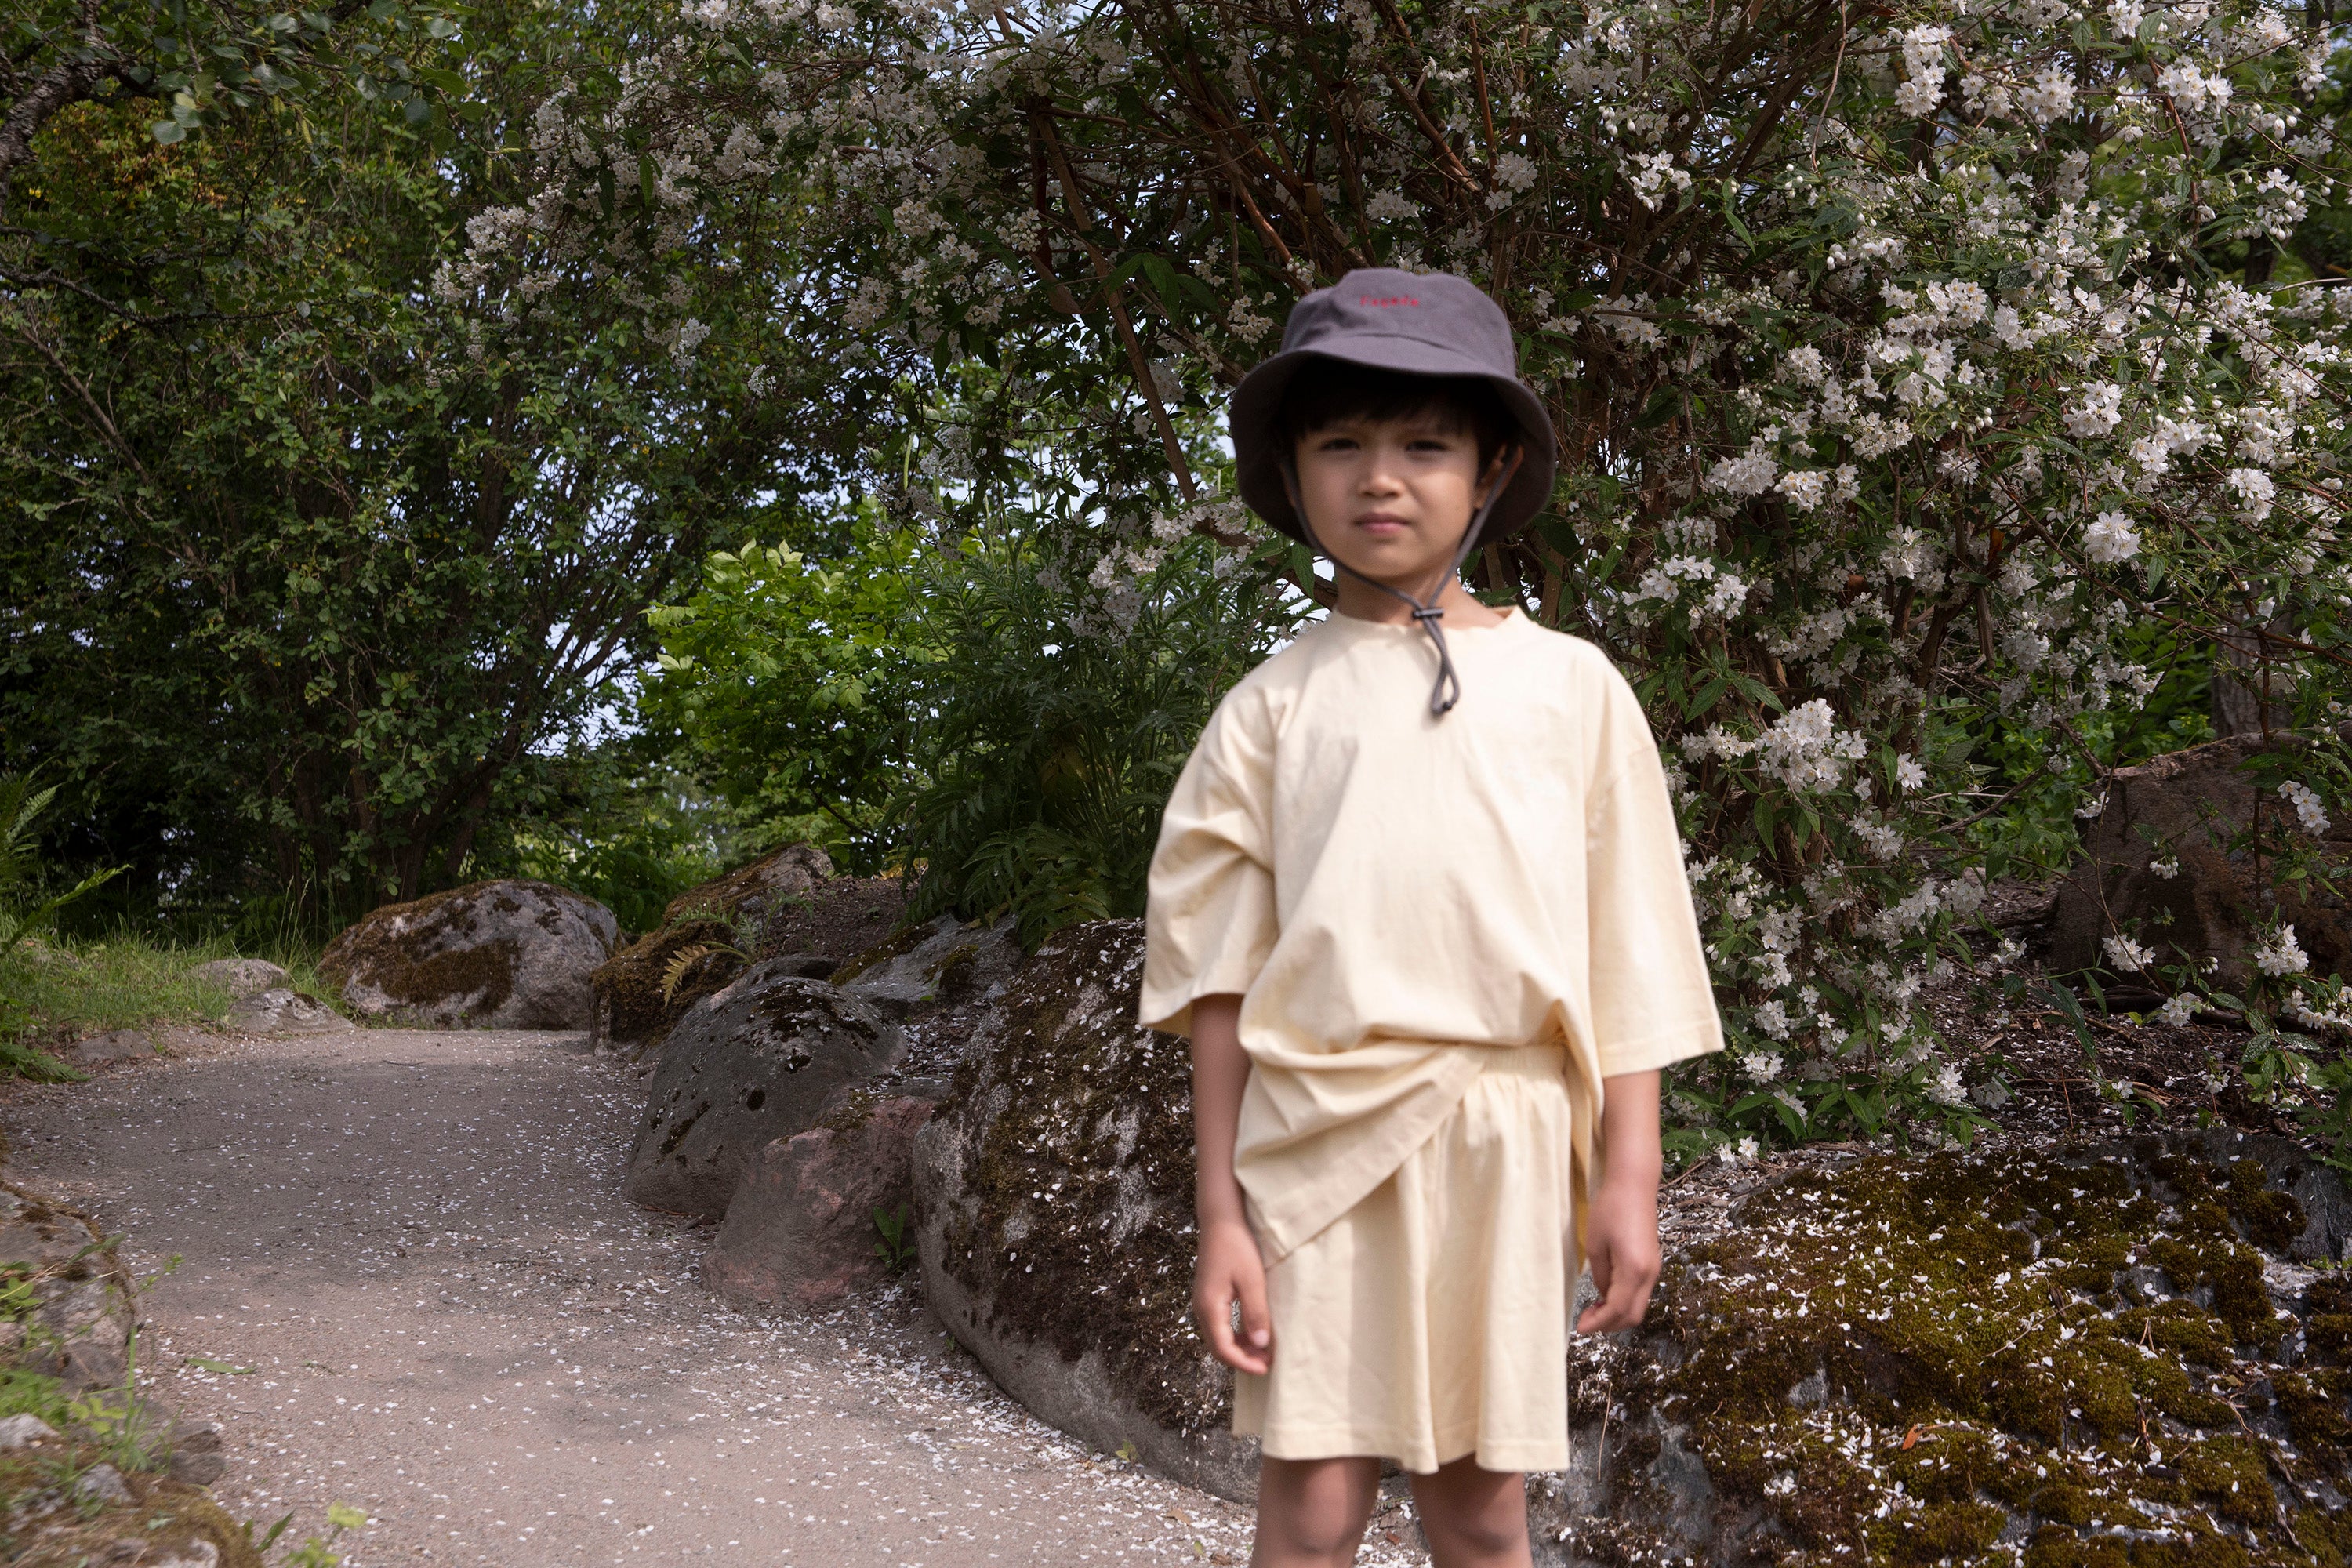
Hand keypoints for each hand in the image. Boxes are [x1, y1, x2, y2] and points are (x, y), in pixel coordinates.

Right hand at [1193, 1215, 1272, 1374]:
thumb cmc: (1237, 1246)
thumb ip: (1256, 1313)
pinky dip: (1236, 1335)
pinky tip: (1253, 1331)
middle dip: (1243, 1359)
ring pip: (1219, 1337)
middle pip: (1218, 1347)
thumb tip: (1260, 1345)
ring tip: (1264, 1350)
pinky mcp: (1209, 1295)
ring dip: (1240, 1348)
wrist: (1221, 1219)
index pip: (1223, 1349)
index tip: (1266, 1368)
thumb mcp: (1252, 1280)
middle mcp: (1201, 1308)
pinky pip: (1220, 1325)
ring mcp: (1203, 1302)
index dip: (1244, 1363)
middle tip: (1269, 1361)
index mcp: (1210, 1307)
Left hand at [1576, 1176, 1661, 1333]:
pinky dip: (1623, 1301)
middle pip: (1633, 1316)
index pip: (1618, 1310)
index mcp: (1634, 1270)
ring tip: (1592, 1309)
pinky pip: (1639, 1293)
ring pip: (1638, 1306)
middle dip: (1609, 1325)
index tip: (1580, 1328)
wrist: (1634, 1185)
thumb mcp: (1595, 1245)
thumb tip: (1602, 1295)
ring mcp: (1653, 1269)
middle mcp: (1649, 1274)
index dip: (1598, 1323)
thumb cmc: (1611, 1209)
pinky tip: (1605, 1295)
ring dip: (1616, 1314)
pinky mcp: (1651, 1263)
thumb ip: (1599, 1276)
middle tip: (1585, 1321)